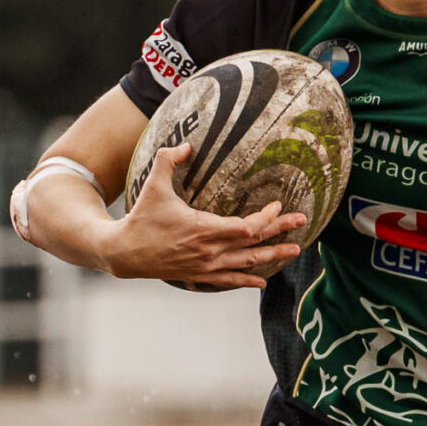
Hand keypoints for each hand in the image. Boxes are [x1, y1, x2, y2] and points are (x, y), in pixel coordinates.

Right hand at [98, 143, 303, 288]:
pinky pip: (229, 280)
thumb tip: (188, 144)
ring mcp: (206, 267)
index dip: (267, 217)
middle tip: (302, 222)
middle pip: (254, 244)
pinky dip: (247, 280)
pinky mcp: (199, 276)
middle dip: (281, 233)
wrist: (124, 252)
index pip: (247, 227)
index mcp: (204, 229)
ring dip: (272, 256)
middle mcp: (210, 251)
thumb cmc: (141, 217)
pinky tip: (262, 281)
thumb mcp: (154, 185)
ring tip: (294, 250)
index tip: (278, 205)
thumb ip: (170, 159)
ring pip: (247, 264)